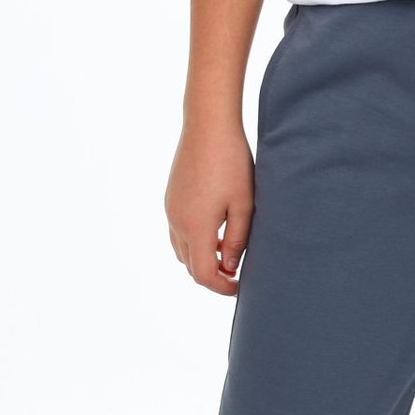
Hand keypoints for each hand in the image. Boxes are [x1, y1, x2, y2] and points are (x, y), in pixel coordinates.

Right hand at [165, 119, 255, 294]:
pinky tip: (216, 229)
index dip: (222, 287)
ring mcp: (170, 209)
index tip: (240, 288)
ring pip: (182, 249)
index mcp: (196, 227)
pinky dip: (194, 240)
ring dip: (202, 257)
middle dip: (212, 274)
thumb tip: (230, 267)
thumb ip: (237, 240)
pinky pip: (178, 231)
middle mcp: (177, 221)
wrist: (208, 126)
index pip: (203, 274)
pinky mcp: (170, 198)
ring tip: (228, 252)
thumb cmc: (233, 163)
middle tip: (237, 273)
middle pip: (190, 265)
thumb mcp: (244, 204)